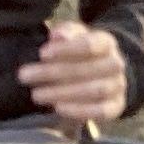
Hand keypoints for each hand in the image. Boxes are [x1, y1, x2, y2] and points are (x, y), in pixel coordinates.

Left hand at [20, 14, 127, 131]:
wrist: (104, 72)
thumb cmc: (80, 51)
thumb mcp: (73, 35)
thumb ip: (66, 32)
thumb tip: (57, 36)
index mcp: (106, 42)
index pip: (89, 45)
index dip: (65, 50)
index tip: (41, 54)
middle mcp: (116, 64)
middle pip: (87, 69)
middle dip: (53, 73)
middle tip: (25, 76)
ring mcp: (118, 86)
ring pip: (94, 90)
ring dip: (62, 93)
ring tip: (36, 95)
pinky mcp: (116, 106)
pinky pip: (100, 111)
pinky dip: (79, 111)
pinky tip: (58, 108)